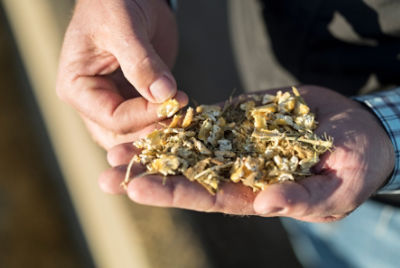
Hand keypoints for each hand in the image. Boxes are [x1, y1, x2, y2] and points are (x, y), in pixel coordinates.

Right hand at [56, 0, 186, 148]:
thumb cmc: (112, 3)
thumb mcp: (123, 28)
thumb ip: (141, 63)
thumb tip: (164, 94)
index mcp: (78, 88)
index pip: (112, 118)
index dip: (144, 116)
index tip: (174, 103)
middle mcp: (94, 101)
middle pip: (121, 135)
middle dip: (152, 132)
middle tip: (181, 119)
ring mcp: (117, 101)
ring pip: (137, 133)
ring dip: (162, 130)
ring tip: (186, 117)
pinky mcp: (137, 98)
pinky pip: (151, 118)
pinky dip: (169, 119)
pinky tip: (188, 113)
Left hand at [99, 86, 394, 221]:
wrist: (359, 131)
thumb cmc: (356, 166)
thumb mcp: (337, 188)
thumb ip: (303, 199)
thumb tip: (267, 204)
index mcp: (256, 195)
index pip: (208, 198)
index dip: (173, 193)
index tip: (137, 188)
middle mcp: (239, 171)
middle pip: (187, 174)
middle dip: (149, 173)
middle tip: (109, 172)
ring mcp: (238, 143)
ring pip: (191, 145)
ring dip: (155, 145)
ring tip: (116, 143)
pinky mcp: (243, 118)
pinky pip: (209, 118)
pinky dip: (183, 118)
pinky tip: (154, 116)